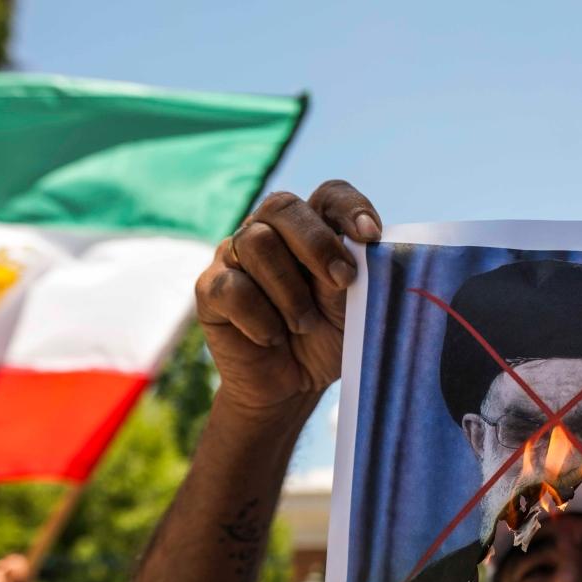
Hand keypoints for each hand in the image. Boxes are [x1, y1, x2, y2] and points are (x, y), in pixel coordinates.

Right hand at [195, 180, 381, 411]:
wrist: (292, 385)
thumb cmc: (327, 337)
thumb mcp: (351, 309)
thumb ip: (349, 276)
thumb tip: (354, 251)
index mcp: (313, 227)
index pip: (329, 195)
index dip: (350, 208)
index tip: (371, 236)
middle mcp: (270, 231)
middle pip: (283, 207)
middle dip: (317, 244)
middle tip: (342, 280)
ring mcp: (235, 256)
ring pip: (257, 243)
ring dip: (290, 291)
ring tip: (303, 325)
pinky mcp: (210, 289)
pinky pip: (232, 288)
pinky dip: (260, 318)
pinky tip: (272, 338)